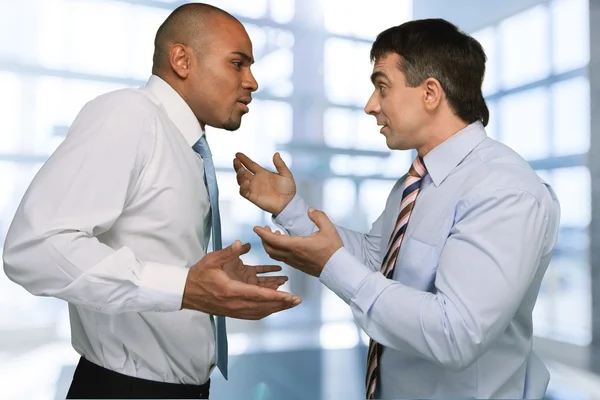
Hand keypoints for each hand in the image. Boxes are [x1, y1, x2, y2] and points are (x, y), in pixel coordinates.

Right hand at [182, 240, 301, 319]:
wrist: (186, 292)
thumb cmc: (199, 274)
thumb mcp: (212, 259)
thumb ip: (229, 252)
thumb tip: (244, 244)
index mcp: (232, 290)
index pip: (259, 295)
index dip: (277, 297)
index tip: (290, 297)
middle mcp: (236, 302)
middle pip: (264, 305)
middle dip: (282, 303)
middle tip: (297, 301)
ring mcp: (236, 307)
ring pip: (261, 309)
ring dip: (276, 305)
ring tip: (290, 302)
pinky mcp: (235, 307)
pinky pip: (254, 308)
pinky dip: (266, 305)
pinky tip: (275, 300)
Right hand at [233, 152, 295, 214]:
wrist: (288, 203)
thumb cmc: (288, 189)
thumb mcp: (286, 174)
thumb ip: (280, 164)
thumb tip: (276, 154)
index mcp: (262, 173)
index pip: (250, 165)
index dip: (244, 159)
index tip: (238, 154)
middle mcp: (256, 180)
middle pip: (243, 171)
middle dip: (238, 166)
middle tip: (236, 161)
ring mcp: (253, 188)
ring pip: (241, 180)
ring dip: (239, 175)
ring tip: (241, 170)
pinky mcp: (252, 197)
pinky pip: (243, 191)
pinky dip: (242, 187)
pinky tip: (246, 182)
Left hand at [254, 208, 342, 276]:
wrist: (338, 268)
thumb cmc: (334, 249)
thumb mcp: (329, 229)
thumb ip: (319, 216)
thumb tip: (310, 210)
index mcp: (297, 245)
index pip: (273, 240)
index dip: (262, 234)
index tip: (255, 227)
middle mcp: (292, 255)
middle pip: (269, 249)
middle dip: (264, 239)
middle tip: (265, 229)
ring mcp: (294, 262)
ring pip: (274, 255)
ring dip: (270, 245)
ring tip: (275, 235)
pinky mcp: (297, 266)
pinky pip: (281, 258)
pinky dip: (277, 250)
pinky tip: (284, 243)